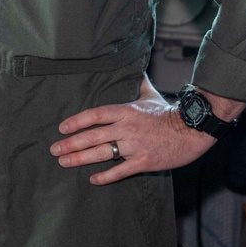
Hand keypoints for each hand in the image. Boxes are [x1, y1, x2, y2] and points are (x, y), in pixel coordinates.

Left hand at [49, 74, 215, 184]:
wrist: (190, 132)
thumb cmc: (167, 113)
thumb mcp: (149, 94)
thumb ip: (137, 83)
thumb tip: (134, 67)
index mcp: (125, 111)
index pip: (95, 114)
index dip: (76, 121)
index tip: (62, 127)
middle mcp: (126, 128)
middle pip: (93, 136)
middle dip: (71, 143)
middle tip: (55, 149)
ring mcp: (134, 146)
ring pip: (102, 154)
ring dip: (81, 159)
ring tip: (64, 162)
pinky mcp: (143, 162)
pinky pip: (120, 171)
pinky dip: (105, 176)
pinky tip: (92, 179)